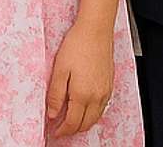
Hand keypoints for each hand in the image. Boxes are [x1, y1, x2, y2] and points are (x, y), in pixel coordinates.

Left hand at [46, 17, 113, 137]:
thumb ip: (55, 94)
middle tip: (61, 129)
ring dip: (83, 123)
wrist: (96, 30)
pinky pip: (102, 108)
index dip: (62, 131)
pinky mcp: (109, 85)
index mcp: (82, 95)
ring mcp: (105, 92)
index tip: (54, 132)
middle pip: (85, 124)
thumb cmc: (77, 45)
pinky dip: (92, 114)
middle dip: (72, 130)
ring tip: (71, 120)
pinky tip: (84, 108)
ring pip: (95, 118)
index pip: (72, 123)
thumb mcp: (59, 69)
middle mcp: (96, 97)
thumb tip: (52, 113)